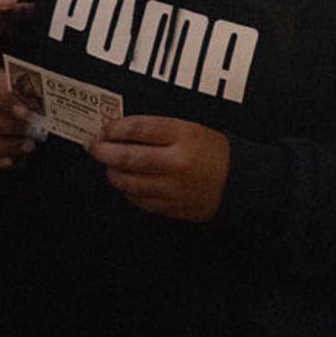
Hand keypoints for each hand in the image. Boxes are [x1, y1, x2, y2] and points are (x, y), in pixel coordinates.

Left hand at [88, 115, 230, 221]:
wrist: (243, 183)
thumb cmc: (214, 151)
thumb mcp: (190, 129)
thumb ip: (156, 130)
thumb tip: (119, 131)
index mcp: (183, 136)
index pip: (138, 129)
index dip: (114, 128)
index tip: (104, 129)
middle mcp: (176, 163)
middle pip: (127, 158)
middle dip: (103, 152)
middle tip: (92, 146)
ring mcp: (173, 188)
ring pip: (129, 182)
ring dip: (112, 172)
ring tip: (108, 164)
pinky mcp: (173, 207)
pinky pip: (140, 200)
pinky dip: (127, 191)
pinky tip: (126, 182)